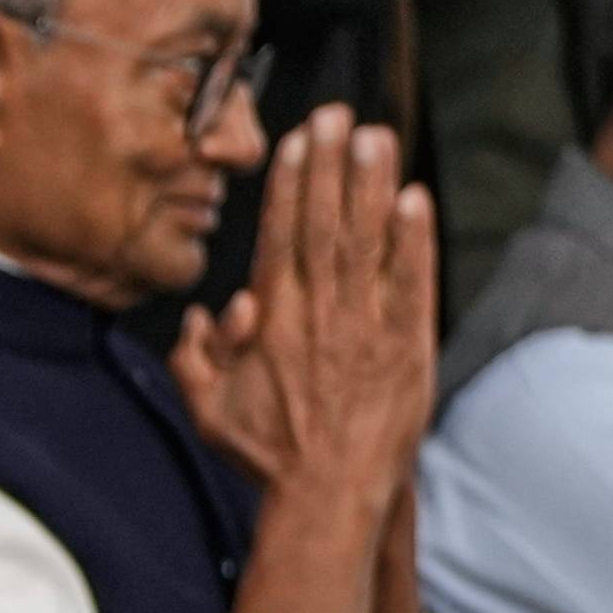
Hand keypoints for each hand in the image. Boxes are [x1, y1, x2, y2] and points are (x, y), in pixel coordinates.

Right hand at [175, 106, 434, 502]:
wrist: (325, 496)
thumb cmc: (268, 457)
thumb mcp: (208, 410)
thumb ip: (196, 358)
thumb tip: (204, 316)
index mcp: (272, 322)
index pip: (281, 236)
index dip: (292, 184)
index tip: (300, 141)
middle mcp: (318, 313)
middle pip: (324, 224)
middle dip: (330, 165)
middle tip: (338, 116)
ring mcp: (365, 328)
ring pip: (367, 243)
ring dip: (371, 186)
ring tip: (376, 137)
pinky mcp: (407, 348)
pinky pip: (411, 285)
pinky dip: (414, 242)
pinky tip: (415, 201)